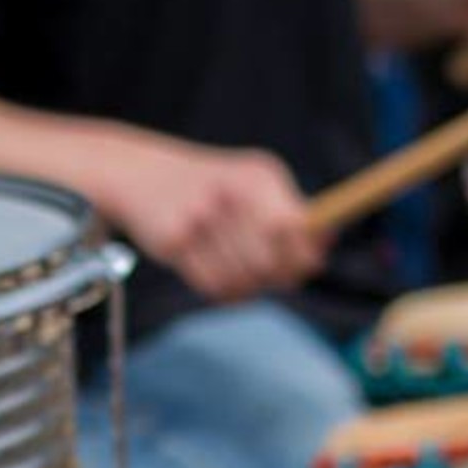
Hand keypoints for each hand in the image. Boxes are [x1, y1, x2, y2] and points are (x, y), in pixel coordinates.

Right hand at [97, 132, 323, 301]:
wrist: (140, 174)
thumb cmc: (210, 186)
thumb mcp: (251, 182)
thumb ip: (290, 210)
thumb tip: (326, 242)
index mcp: (257, 177)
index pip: (292, 228)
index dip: (302, 257)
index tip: (304, 269)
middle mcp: (229, 194)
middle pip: (268, 261)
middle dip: (274, 278)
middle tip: (270, 278)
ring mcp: (199, 217)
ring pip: (241, 278)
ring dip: (248, 288)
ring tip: (244, 279)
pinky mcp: (173, 241)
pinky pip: (213, 286)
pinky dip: (226, 293)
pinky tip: (226, 283)